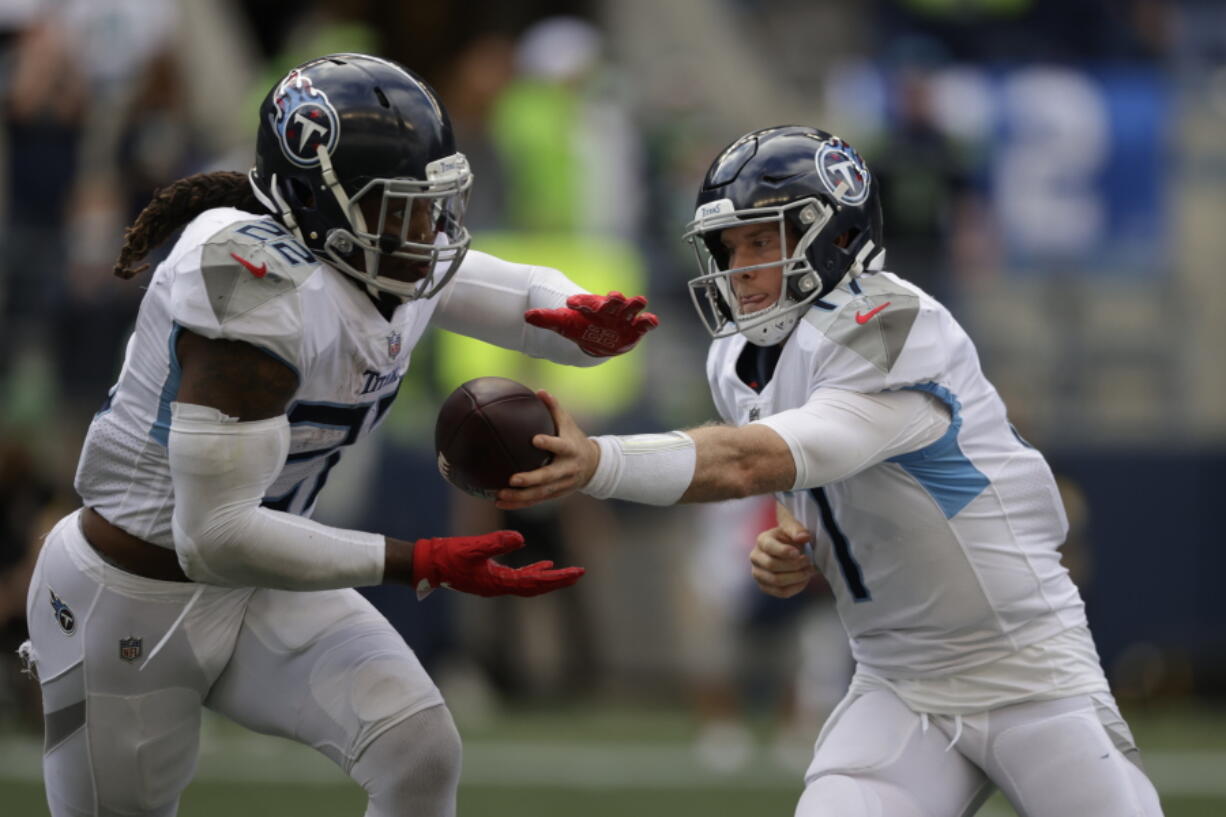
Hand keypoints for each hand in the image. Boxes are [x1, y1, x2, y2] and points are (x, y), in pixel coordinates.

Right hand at [412, 530, 583, 596]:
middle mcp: (500, 587)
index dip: (557, 578)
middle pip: (536, 586)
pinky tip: (543, 564)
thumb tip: (521, 538)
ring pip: (529, 583)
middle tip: (580, 573)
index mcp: (499, 582)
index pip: (535, 583)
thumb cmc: (448, 556)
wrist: (428, 564)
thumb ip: (496, 542)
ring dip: (548, 577)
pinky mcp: (490, 576)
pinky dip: (533, 571)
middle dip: (558, 580)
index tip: (577, 573)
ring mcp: (495, 583)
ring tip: (567, 571)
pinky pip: (518, 577)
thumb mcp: (472, 547)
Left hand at [496, 391, 597, 509]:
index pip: (560, 446)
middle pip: (548, 477)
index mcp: (571, 450)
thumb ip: (554, 408)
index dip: (549, 444)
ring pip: (540, 494)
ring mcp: (561, 485)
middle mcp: (566, 470)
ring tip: (499, 495)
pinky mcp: (554, 494)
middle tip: (512, 479)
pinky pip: (535, 501)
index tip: (534, 439)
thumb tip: (539, 391)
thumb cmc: (574, 439)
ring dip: (520, 496)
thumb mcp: (569, 423)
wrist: (594, 466)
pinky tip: (499, 502)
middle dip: (531, 480)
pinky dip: (518, 503)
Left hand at [525, 291, 658, 356]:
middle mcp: (610, 310)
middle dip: (614, 300)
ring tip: (640, 301)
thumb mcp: (562, 324)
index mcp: (592, 307)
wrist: (595, 338)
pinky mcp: (635, 329)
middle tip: (613, 297)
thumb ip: (546, 319)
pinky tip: (652, 320)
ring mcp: (624, 318)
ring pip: (631, 308)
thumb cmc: (579, 327)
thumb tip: (526, 316)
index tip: (570, 302)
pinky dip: (649, 322)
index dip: (579, 302)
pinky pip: (644, 324)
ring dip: (635, 304)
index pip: (585, 302)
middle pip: (612, 302)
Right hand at [750, 522, 814, 598]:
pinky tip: (805, 580)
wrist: (788, 550)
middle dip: (794, 565)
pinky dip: (796, 588)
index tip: (798, 553)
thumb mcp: (792, 527)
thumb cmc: (790, 537)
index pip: (769, 547)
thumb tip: (804, 537)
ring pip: (776, 581)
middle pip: (772, 565)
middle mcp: (756, 557)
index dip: (784, 551)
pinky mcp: (765, 587)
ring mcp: (758, 573)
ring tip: (809, 571)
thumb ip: (797, 529)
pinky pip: (781, 592)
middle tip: (808, 561)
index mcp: (762, 540)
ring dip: (797, 577)